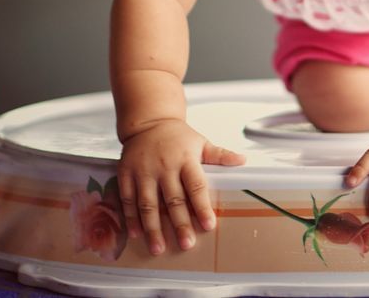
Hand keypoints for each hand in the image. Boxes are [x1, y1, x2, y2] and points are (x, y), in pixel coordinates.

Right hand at [117, 118, 245, 253]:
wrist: (149, 122)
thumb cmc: (177, 136)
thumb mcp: (201, 142)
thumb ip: (220, 155)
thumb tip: (242, 160)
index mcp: (185, 159)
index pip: (196, 186)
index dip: (202, 207)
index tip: (208, 225)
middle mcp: (164, 166)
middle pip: (173, 199)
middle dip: (179, 224)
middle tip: (186, 244)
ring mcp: (144, 171)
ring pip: (148, 203)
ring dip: (153, 228)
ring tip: (158, 247)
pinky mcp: (126, 173)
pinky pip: (128, 198)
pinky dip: (131, 217)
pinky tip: (137, 233)